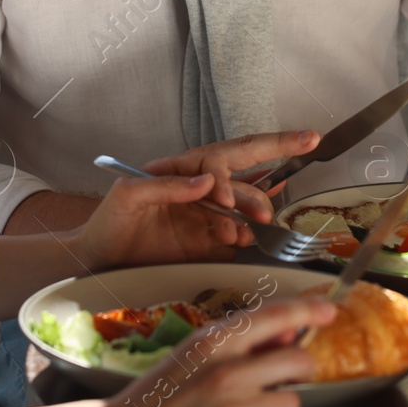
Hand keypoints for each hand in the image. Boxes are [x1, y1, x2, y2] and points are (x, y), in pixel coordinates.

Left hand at [73, 130, 318, 269]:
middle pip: (247, 162)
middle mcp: (201, 187)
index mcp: (182, 169)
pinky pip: (240, 234)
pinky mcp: (209, 243)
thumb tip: (209, 179)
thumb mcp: (127, 195)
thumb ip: (166, 185)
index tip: (224, 200)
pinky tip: (239, 239)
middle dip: (280, 148)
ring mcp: (208, 214)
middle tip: (307, 144)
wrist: (99, 262)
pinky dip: (246, 235)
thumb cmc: (108, 222)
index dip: (230, 175)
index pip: (220, 157)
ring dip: (258, 208)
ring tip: (257, 224)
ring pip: (249, 202)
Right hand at [86, 296, 338, 406]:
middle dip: (298, 368)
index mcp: (213, 341)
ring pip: (291, 403)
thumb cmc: (155, 395)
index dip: (310, 309)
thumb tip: (288, 331)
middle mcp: (228, 373)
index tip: (330, 309)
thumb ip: (239, 342)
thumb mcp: (191, 354)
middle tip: (280, 376)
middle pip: (300, 362)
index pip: (275, 316)